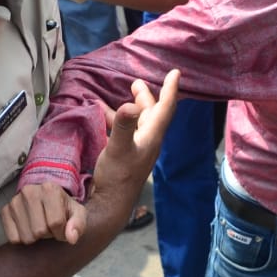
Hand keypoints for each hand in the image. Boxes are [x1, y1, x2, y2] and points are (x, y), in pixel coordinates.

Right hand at [1, 183, 87, 244]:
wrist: (46, 198)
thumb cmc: (63, 207)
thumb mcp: (77, 213)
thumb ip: (79, 224)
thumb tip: (71, 238)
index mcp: (50, 189)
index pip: (56, 223)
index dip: (62, 233)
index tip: (63, 229)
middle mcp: (30, 191)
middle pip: (39, 231)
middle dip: (48, 235)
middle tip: (50, 227)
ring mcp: (15, 201)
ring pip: (26, 237)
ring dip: (36, 238)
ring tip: (40, 226)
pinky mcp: (5, 211)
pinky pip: (13, 238)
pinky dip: (22, 238)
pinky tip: (29, 228)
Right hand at [93, 71, 180, 192]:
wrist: (111, 204)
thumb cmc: (117, 177)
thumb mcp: (119, 148)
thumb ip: (124, 125)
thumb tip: (130, 105)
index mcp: (152, 136)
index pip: (165, 108)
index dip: (170, 89)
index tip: (175, 72)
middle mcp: (148, 140)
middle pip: (152, 112)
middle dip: (146, 96)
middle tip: (136, 82)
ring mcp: (137, 148)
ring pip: (137, 121)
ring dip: (131, 107)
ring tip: (120, 94)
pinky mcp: (126, 155)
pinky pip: (124, 130)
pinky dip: (116, 120)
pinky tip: (101, 116)